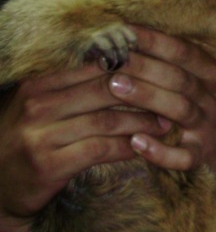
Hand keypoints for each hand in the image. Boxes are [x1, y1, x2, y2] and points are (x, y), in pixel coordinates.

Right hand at [0, 27, 215, 231]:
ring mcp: (42, 135)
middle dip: (144, 92)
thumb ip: (72, 88)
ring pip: (107, 119)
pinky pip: (100, 149)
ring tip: (165, 122)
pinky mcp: (50, 165)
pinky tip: (144, 147)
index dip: (131, 67)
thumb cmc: (26, 141)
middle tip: (172, 96)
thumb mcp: (40, 107)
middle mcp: (38, 106)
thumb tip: (120, 66)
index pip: (93, 67)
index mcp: (38, 85)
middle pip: (105, 89)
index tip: (159, 70)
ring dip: (142, 121)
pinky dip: (127, 147)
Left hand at [107, 25, 215, 171]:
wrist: (214, 148)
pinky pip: (183, 156)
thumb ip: (159, 62)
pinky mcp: (201, 155)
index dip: (154, 40)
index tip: (123, 31)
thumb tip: (117, 36)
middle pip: (180, 79)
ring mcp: (209, 128)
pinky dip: (160, 150)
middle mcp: (213, 99)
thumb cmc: (184, 105)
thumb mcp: (183, 80)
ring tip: (115, 87)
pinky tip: (135, 141)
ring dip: (148, 97)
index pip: (183, 52)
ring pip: (181, 109)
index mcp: (210, 75)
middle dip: (144, 67)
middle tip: (112, 60)